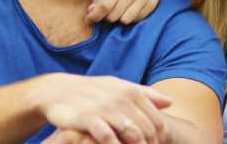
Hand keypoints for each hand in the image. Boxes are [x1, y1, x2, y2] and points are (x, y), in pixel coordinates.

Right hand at [32, 74, 172, 143]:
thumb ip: (145, 94)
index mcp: (132, 92)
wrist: (56, 91)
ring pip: (133, 135)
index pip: (157, 121)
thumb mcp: (119, 88)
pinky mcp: (89, 118)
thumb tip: (170, 102)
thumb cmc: (92, 92)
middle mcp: (122, 99)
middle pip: (148, 131)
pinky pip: (108, 138)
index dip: (161, 140)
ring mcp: (106, 108)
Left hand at [86, 0, 161, 23]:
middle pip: (113, 16)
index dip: (94, 16)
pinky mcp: (151, 5)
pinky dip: (130, 17)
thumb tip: (90, 12)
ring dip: (119, 18)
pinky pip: (136, 19)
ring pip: (125, 20)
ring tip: (119, 10)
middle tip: (107, 10)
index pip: (105, 5)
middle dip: (106, 16)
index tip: (89, 19)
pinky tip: (130, 9)